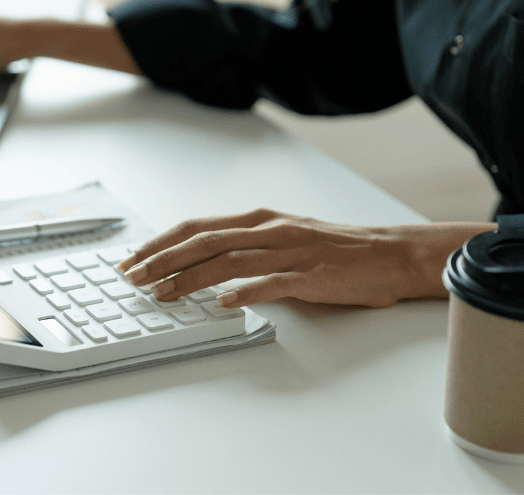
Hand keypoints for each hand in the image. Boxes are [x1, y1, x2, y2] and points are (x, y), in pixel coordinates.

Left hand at [118, 209, 495, 308]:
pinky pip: (273, 284)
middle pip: (204, 242)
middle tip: (133, 277)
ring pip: (230, 262)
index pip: (197, 227)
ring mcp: (291, 252)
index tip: (133, 259)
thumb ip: (244, 247)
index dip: (161, 243)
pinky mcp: (313, 276)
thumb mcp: (282, 238)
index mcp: (259, 220)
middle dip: (163, 260)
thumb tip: (200, 265)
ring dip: (191, 279)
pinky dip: (246, 293)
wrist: (390, 254)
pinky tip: (223, 304)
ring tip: (163, 294)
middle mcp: (270, 230)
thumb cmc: (334, 250)